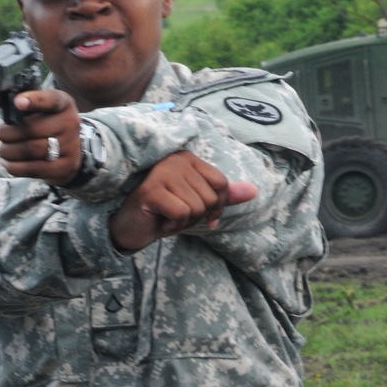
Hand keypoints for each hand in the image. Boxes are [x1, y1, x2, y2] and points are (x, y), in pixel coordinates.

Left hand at [0, 84, 81, 183]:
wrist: (69, 152)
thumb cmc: (42, 124)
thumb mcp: (28, 108)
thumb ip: (2, 97)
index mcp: (61, 102)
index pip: (49, 99)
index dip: (33, 101)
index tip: (18, 103)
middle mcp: (69, 122)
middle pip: (32, 129)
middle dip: (8, 134)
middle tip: (0, 135)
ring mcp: (70, 146)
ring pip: (32, 149)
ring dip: (9, 151)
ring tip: (3, 150)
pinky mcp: (64, 167)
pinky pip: (34, 169)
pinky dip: (15, 167)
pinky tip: (8, 163)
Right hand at [108, 151, 257, 252]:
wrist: (132, 228)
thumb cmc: (164, 213)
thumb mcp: (197, 204)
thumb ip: (223, 196)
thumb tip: (254, 191)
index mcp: (189, 158)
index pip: (222, 184)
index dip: (216, 207)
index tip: (200, 215)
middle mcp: (176, 159)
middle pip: (209, 198)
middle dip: (196, 217)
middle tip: (175, 215)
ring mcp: (163, 172)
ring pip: (196, 208)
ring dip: (183, 222)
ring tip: (166, 217)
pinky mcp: (152, 190)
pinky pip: (182, 213)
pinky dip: (173, 226)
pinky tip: (159, 220)